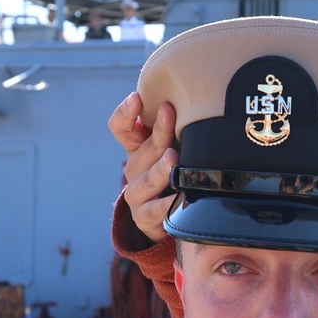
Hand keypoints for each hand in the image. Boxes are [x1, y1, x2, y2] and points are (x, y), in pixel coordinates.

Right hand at [107, 91, 179, 243]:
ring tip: (173, 159)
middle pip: (144, 149)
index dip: (125, 112)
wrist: (163, 220)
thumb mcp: (170, 151)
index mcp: (136, 149)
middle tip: (169, 113)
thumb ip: (175, 130)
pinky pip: (156, 210)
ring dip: (161, 168)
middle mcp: (134, 169)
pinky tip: (181, 197)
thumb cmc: (172, 176)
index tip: (137, 97)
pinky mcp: (144, 217)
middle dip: (159, 130)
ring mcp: (137, 194)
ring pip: (148, 179)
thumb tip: (197, 100)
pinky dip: (168, 204)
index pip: (120, 127)